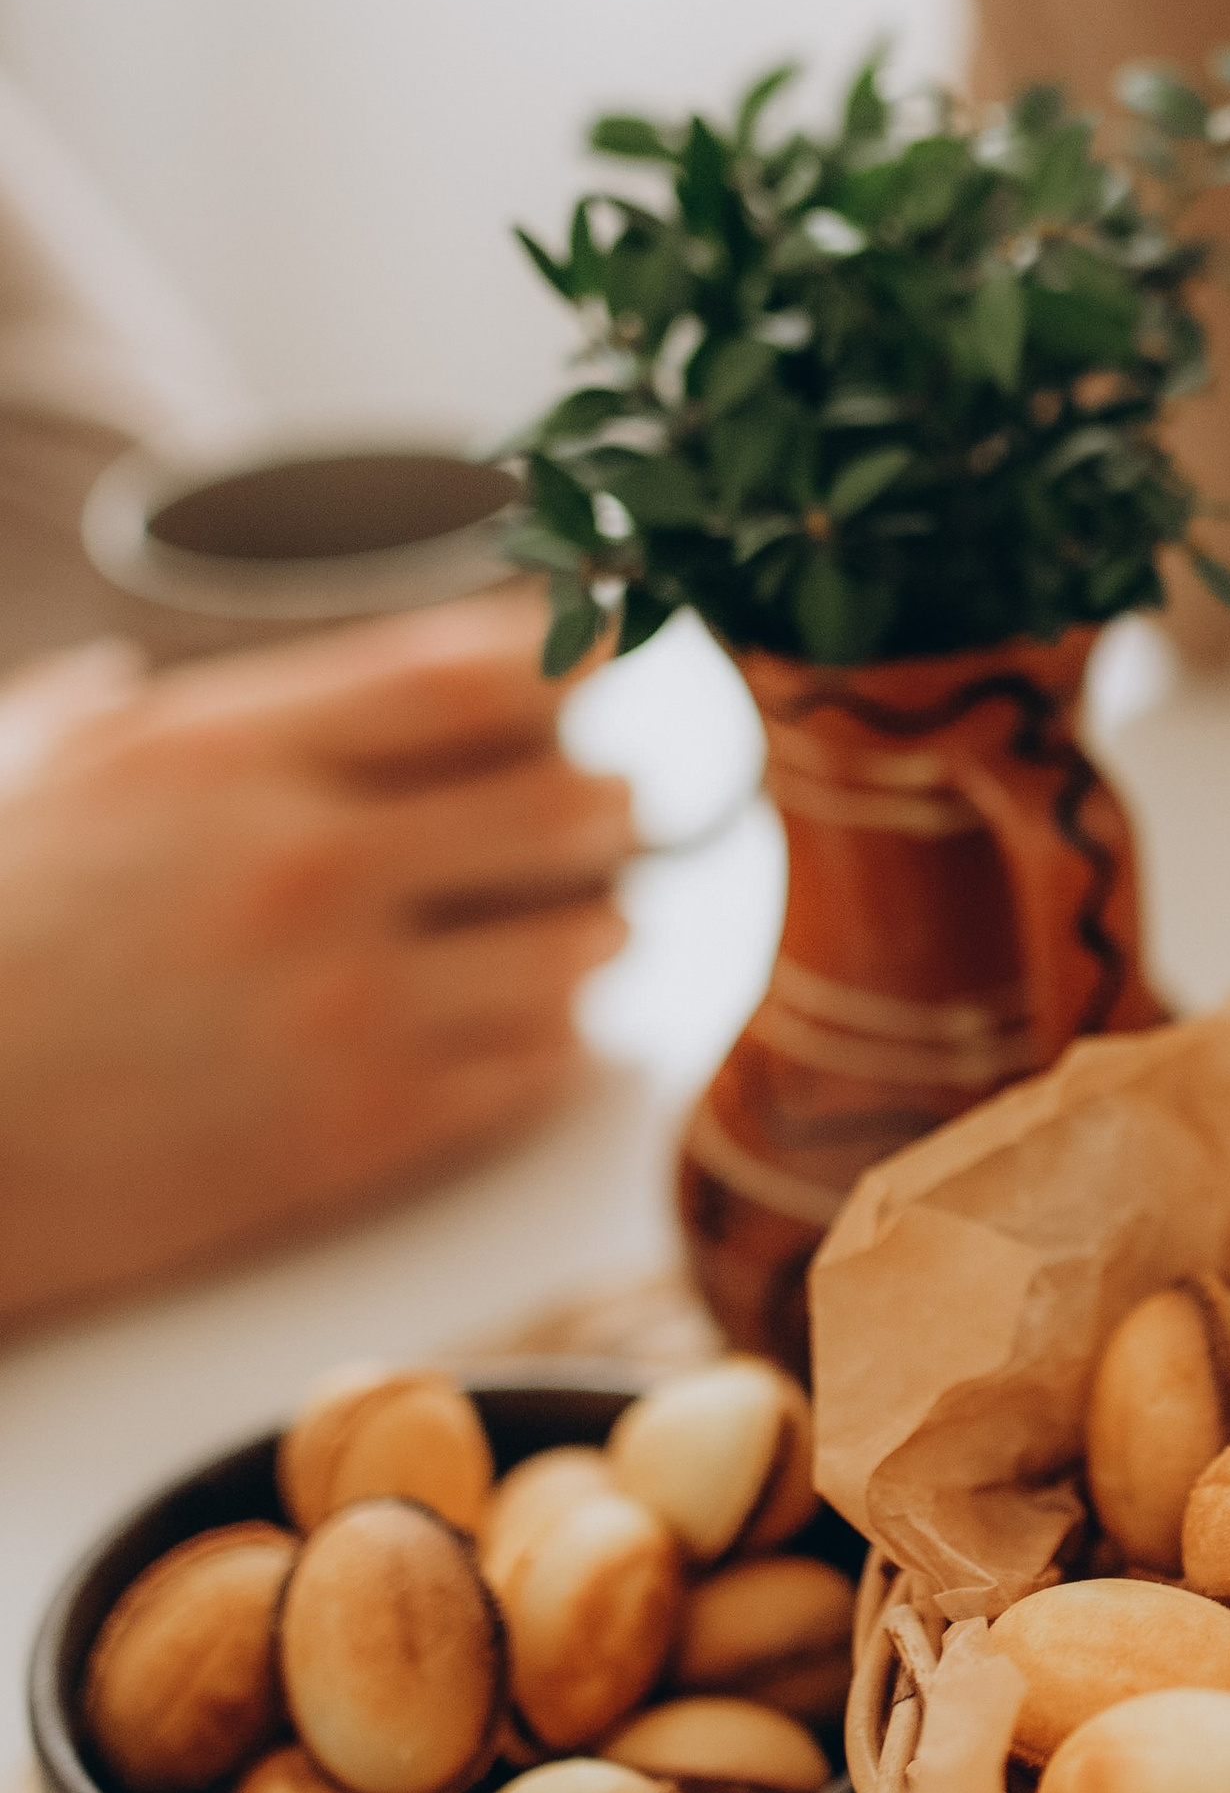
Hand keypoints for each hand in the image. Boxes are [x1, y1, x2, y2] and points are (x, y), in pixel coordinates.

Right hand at [0, 595, 633, 1331]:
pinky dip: (549, 1041)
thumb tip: (122, 674)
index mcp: (228, 752)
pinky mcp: (363, 1129)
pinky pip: (537, 1068)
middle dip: (607, 809)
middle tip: (609, 817)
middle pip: (562, 805)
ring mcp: (347, 1001)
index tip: (598, 663)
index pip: (469, 675)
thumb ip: (108, 716)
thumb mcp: (21, 782)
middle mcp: (309, 862)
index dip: (564, 664)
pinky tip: (516, 1030)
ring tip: (566, 930)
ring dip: (588, 931)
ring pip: (577, 943)